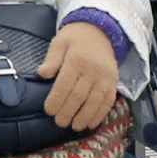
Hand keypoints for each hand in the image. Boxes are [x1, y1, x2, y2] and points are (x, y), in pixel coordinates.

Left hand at [39, 17, 118, 131]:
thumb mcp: (59, 42)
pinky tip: (90, 124)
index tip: (49, 111)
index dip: (57, 99)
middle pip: (80, 95)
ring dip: (84, 116)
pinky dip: (99, 115)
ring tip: (74, 127)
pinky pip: (108, 102)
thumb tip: (43, 74)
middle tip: (59, 122)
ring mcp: (106, 77)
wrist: (101, 31)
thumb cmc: (75, 38)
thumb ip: (51, 60)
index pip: (65, 83)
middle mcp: (93, 69)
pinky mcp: (114, 83)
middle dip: (68, 111)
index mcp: (77, 59)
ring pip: (95, 101)